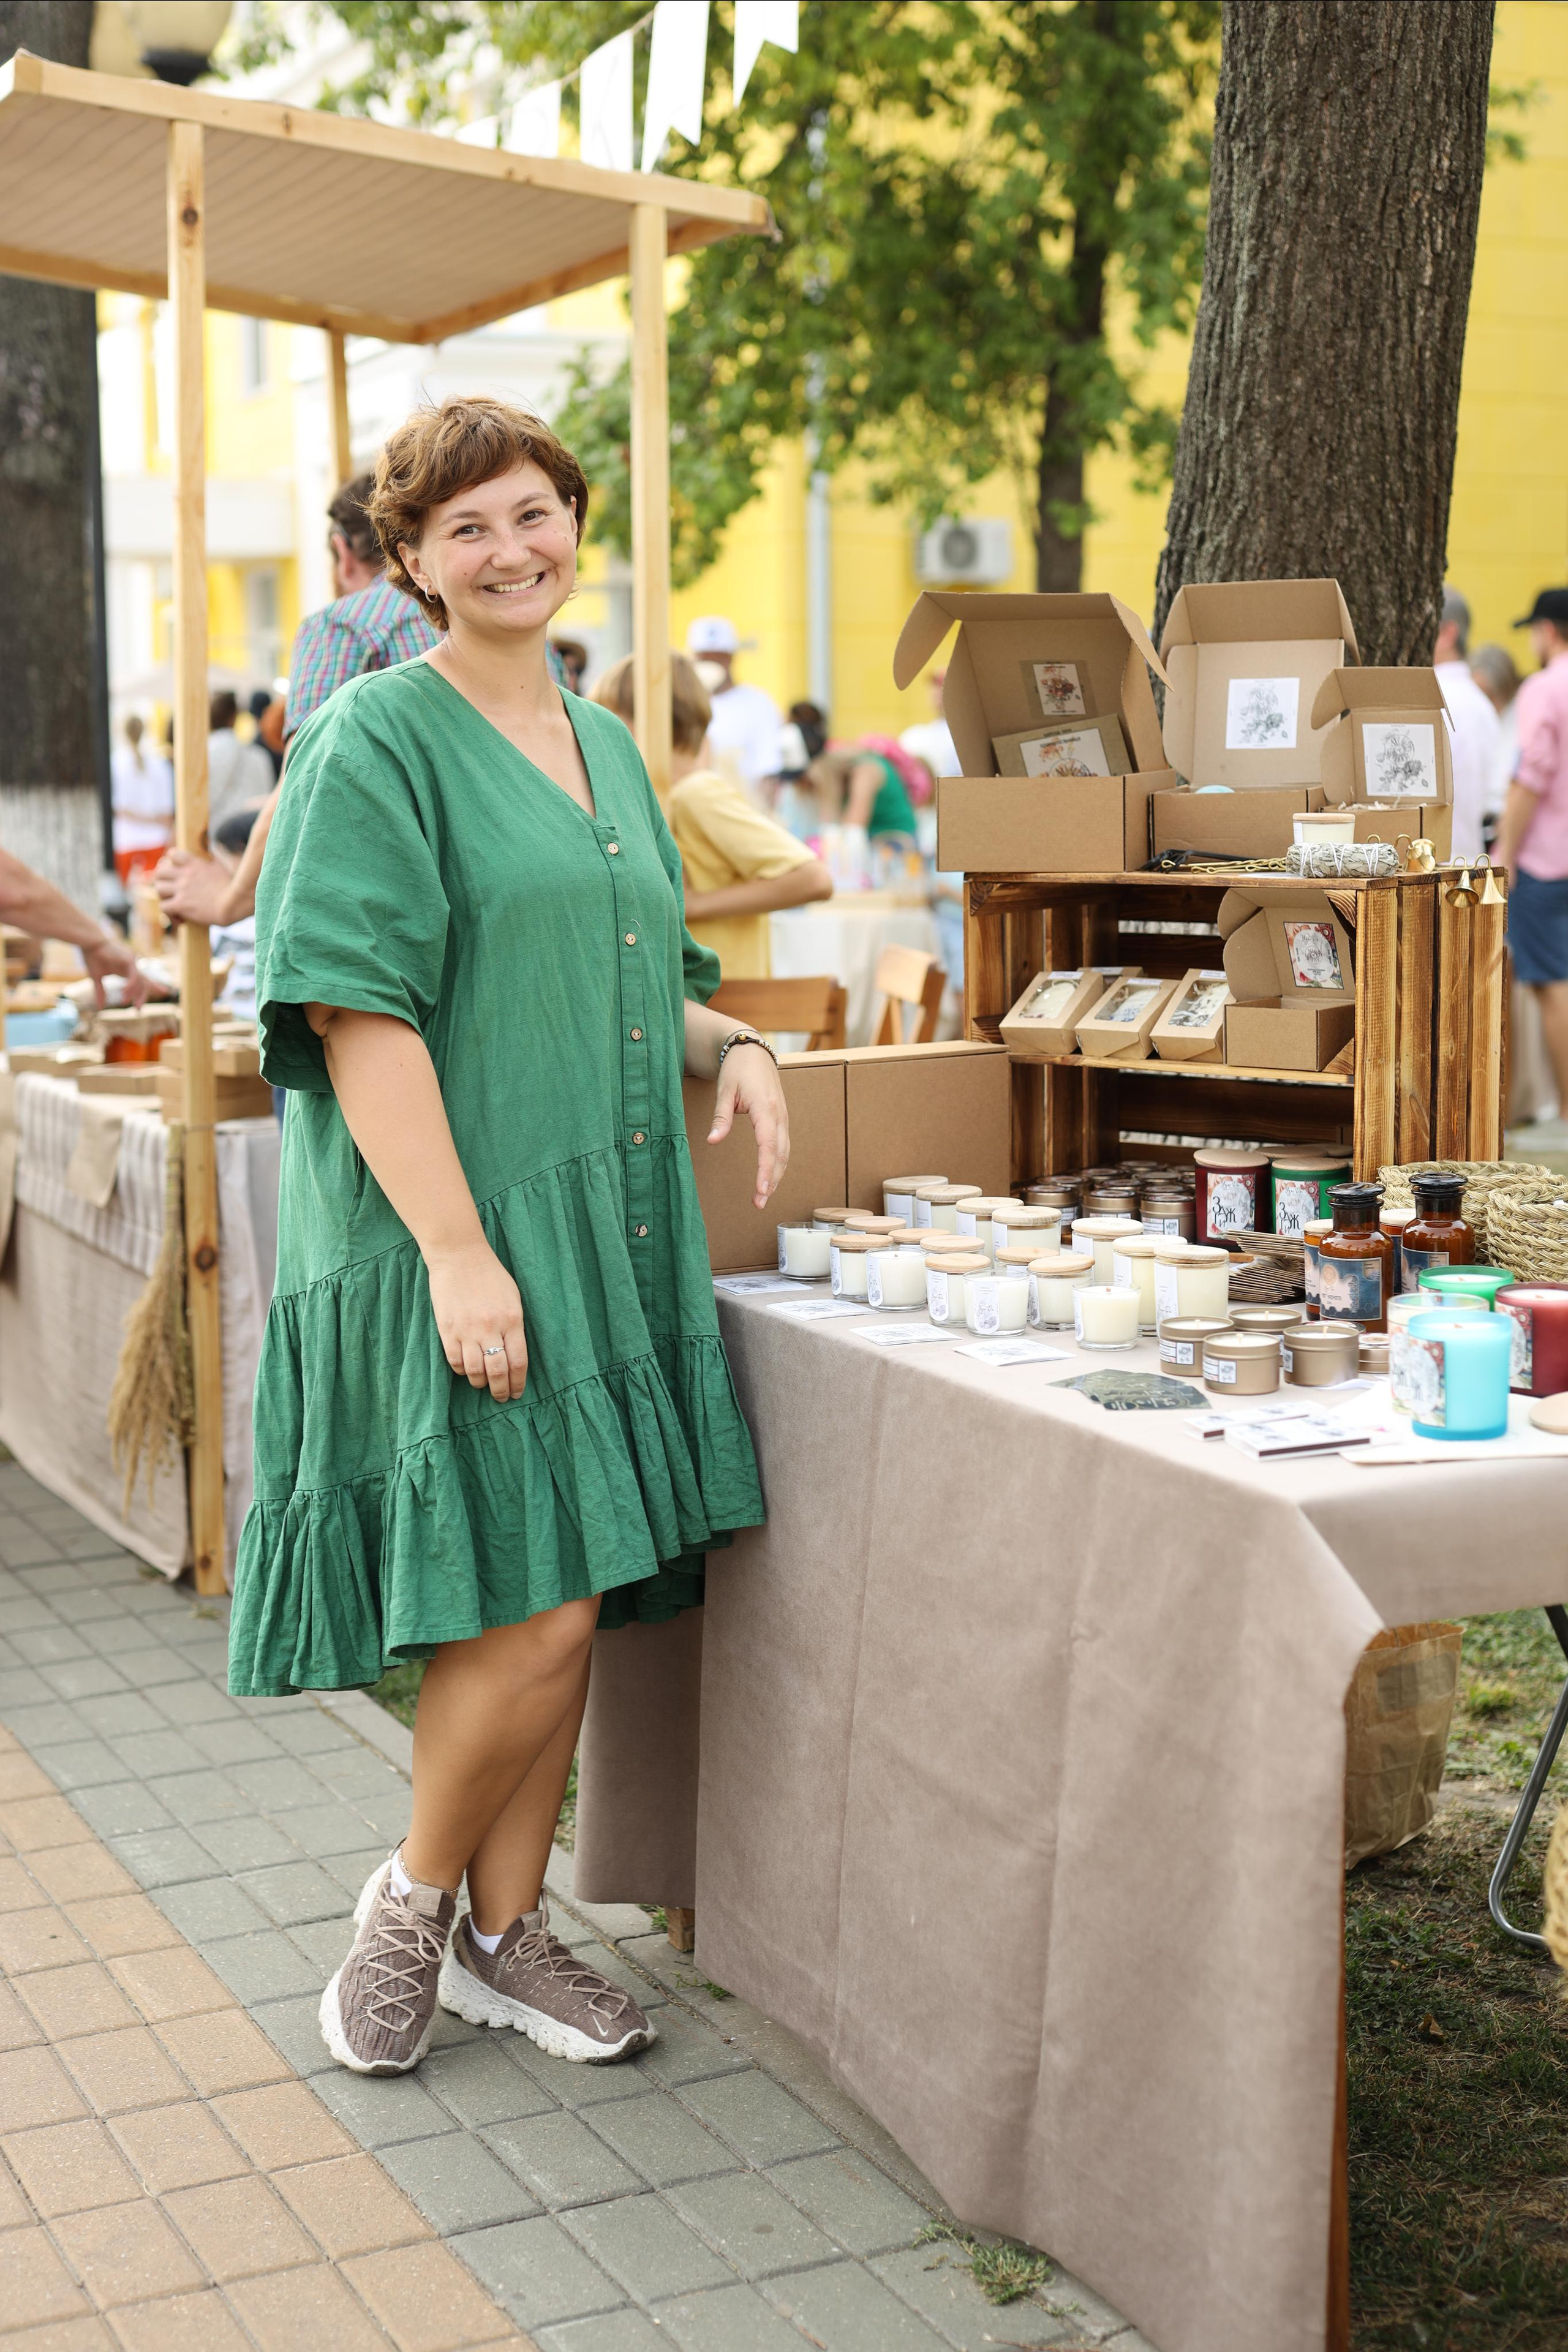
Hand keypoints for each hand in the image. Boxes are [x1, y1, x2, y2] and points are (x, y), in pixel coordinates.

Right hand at [81, 932, 147, 1007]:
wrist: (89, 943)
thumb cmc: (92, 957)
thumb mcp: (96, 978)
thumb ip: (100, 992)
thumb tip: (100, 1007)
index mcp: (125, 970)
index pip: (140, 982)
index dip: (146, 991)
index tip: (146, 1004)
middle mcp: (131, 967)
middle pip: (144, 983)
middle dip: (143, 997)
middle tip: (138, 1010)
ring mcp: (131, 963)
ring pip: (140, 982)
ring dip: (134, 994)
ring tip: (126, 1003)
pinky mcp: (129, 960)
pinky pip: (134, 976)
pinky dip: (131, 986)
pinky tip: (125, 993)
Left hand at [154, 847, 233, 928]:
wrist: (235, 903)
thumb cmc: (235, 886)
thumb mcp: (224, 866)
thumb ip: (217, 857)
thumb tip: (218, 850)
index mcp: (195, 863)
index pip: (173, 855)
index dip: (171, 862)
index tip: (177, 871)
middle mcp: (185, 874)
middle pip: (160, 871)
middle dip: (163, 880)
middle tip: (171, 890)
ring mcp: (181, 889)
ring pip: (158, 888)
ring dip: (164, 897)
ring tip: (174, 904)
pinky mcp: (181, 904)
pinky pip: (163, 907)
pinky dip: (169, 914)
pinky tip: (180, 919)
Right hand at [426, 1238, 528, 1401]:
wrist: (459, 1255)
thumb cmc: (490, 1275)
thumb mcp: (513, 1297)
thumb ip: (514, 1325)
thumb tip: (514, 1353)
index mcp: (512, 1320)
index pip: (518, 1362)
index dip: (518, 1382)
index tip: (517, 1392)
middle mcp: (491, 1328)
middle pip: (498, 1371)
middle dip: (501, 1390)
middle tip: (502, 1397)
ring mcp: (467, 1330)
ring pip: (475, 1371)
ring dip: (481, 1383)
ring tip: (483, 1386)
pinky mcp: (447, 1330)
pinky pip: (455, 1361)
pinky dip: (462, 1371)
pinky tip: (466, 1370)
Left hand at [707, 1043, 789, 1209]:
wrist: (752, 1051)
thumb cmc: (737, 1069)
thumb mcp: (725, 1091)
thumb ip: (721, 1118)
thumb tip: (713, 1141)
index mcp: (765, 1108)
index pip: (767, 1145)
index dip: (765, 1169)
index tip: (761, 1190)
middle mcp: (779, 1115)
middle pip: (779, 1154)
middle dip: (771, 1180)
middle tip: (759, 1203)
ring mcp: (783, 1117)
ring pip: (784, 1152)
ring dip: (776, 1175)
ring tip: (763, 1196)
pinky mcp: (781, 1118)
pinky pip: (783, 1145)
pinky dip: (778, 1163)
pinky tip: (771, 1177)